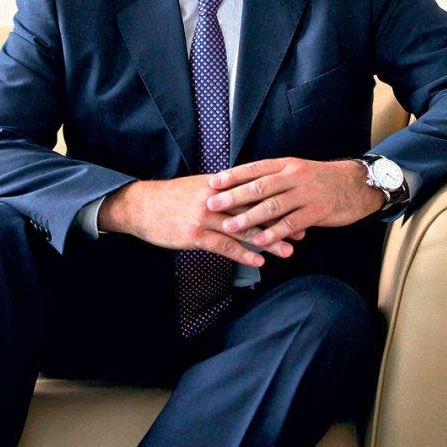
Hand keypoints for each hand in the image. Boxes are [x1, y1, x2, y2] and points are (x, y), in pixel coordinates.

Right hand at [98, 175, 299, 267]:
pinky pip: (224, 246)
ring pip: (243, 230)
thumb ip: (225, 190)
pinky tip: (258, 262)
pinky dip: (243, 255)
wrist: (142, 205)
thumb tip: (249, 192)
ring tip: (289, 251)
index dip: (279, 200)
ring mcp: (205, 217)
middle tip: (304, 230)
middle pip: (255, 210)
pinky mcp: (194, 235)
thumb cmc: (172, 198)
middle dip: (281, 221)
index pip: (255, 191)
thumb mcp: (200, 186)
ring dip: (268, 241)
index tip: (298, 208)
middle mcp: (215, 198)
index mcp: (219, 184)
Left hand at [206, 157, 384, 248]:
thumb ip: (274, 177)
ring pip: (272, 206)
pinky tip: (260, 241)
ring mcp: (305, 194)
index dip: (232, 175)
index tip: (212, 183)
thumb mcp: (297, 171)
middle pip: (259, 186)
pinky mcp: (317, 212)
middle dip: (233, 197)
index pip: (254, 168)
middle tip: (211, 205)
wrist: (356, 184)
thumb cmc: (320, 180)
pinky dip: (274, 233)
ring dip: (248, 218)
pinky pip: (291, 224)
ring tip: (229, 228)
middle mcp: (294, 176)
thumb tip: (244, 185)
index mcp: (286, 165)